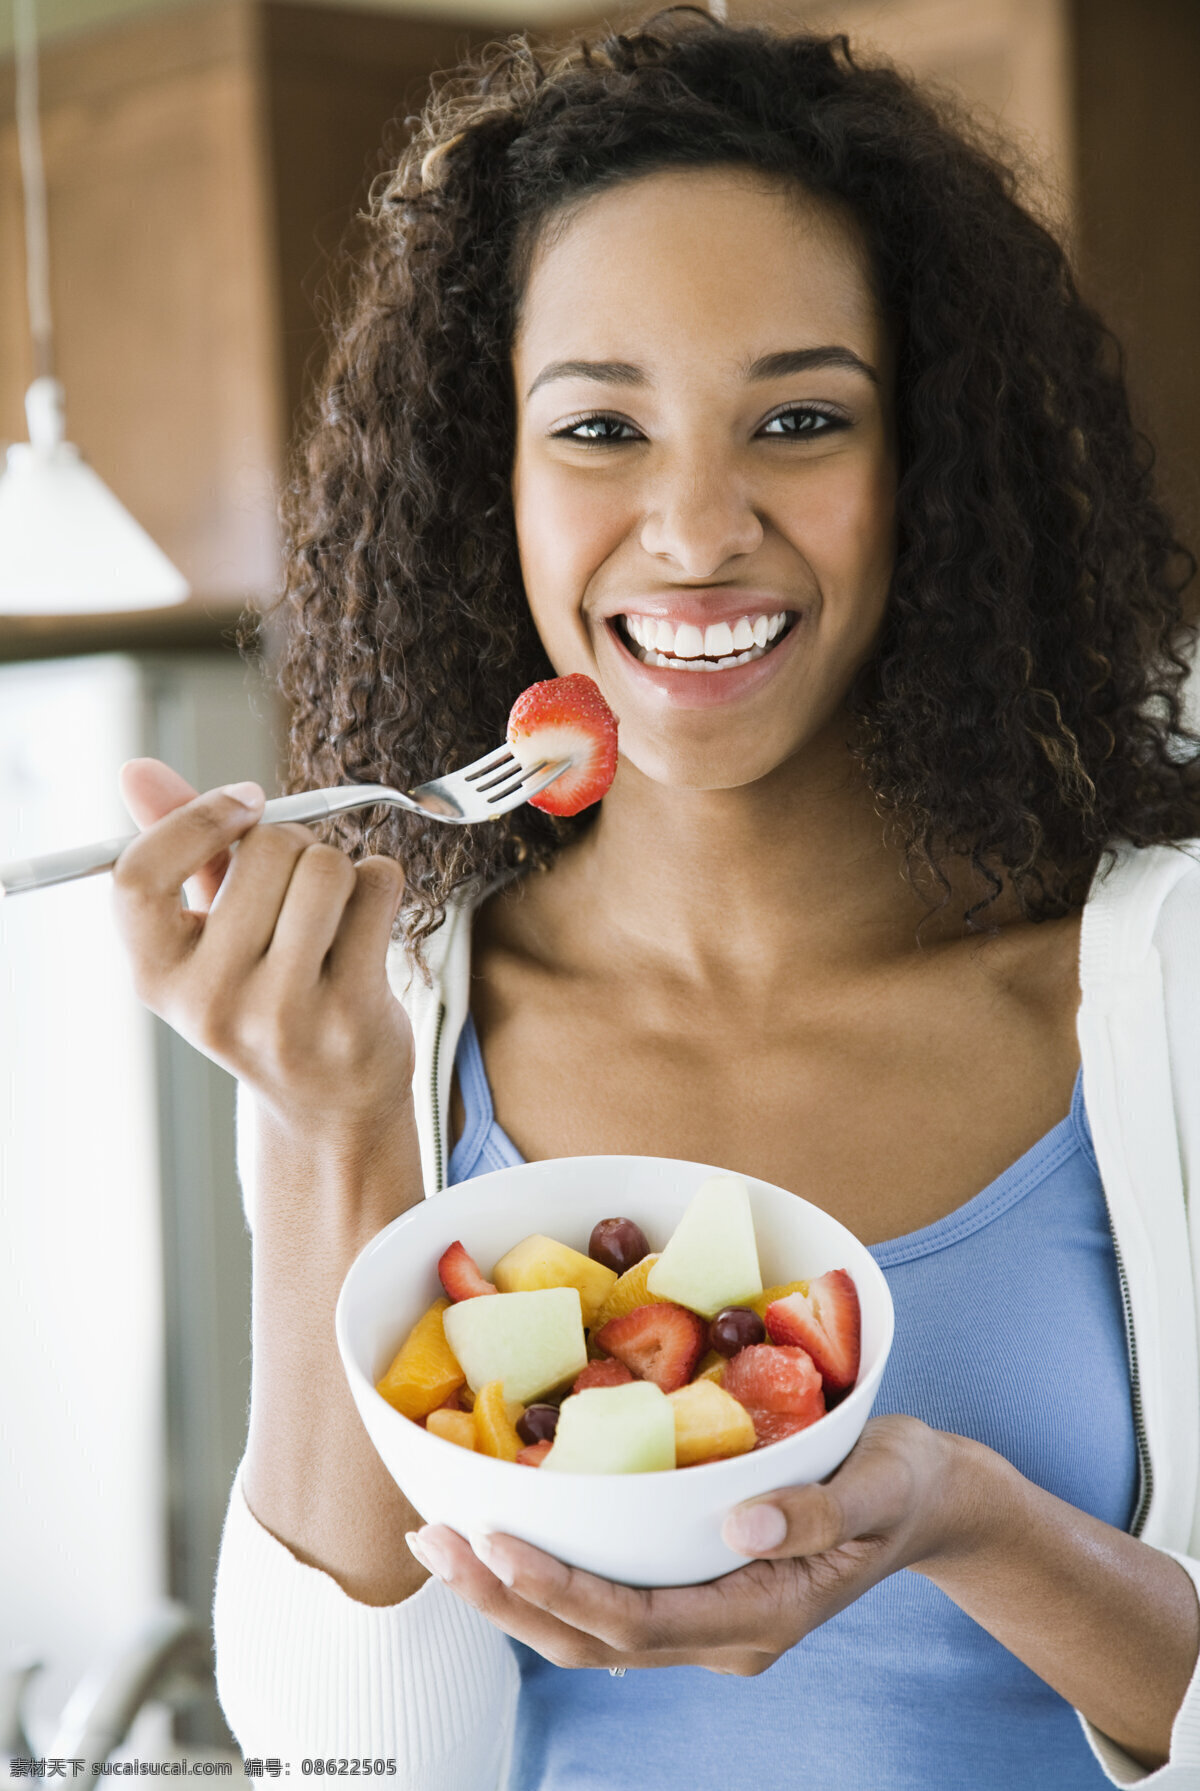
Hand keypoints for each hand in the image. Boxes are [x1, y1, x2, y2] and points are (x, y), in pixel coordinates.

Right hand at [113, 758, 413, 1145]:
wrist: (327, 1107)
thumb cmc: (262, 998)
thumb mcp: (206, 935)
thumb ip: (177, 849)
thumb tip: (136, 768)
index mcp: (156, 977)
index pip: (138, 874)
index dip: (195, 818)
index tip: (243, 804)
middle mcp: (209, 1002)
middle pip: (263, 851)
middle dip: (294, 842)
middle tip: (298, 883)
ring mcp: (282, 1014)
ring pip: (326, 866)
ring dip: (339, 866)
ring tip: (332, 909)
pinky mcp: (351, 1014)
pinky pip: (376, 888)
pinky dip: (380, 881)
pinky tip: (368, 921)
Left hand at [405, 1415, 960, 1674]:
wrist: (929, 1504)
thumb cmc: (903, 1483)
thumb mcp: (880, 1484)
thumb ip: (815, 1513)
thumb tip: (738, 1524)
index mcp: (763, 1616)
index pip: (641, 1623)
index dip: (563, 1591)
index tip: (498, 1543)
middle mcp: (724, 1635)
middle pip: (595, 1641)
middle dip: (506, 1600)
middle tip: (434, 1545)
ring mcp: (707, 1621)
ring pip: (591, 1632)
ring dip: (511, 1595)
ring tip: (442, 1543)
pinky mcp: (696, 1593)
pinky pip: (608, 1601)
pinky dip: (549, 1576)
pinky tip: (505, 1537)